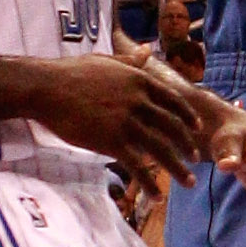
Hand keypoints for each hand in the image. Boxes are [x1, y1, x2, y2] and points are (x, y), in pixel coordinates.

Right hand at [35, 51, 215, 184]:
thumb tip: (146, 50)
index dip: (189, 117)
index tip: (198, 129)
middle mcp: (139, 101)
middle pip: (173, 127)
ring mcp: (127, 122)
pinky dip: (149, 184)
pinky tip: (156, 196)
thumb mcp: (106, 61)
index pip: (174, 101)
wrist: (47, 88)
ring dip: (178, 168)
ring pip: (162, 149)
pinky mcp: (112, 142)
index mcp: (140, 80)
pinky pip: (138, 167)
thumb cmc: (72, 72)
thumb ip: (130, 60)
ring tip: (189, 182)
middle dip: (188, 146)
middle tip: (196, 159)